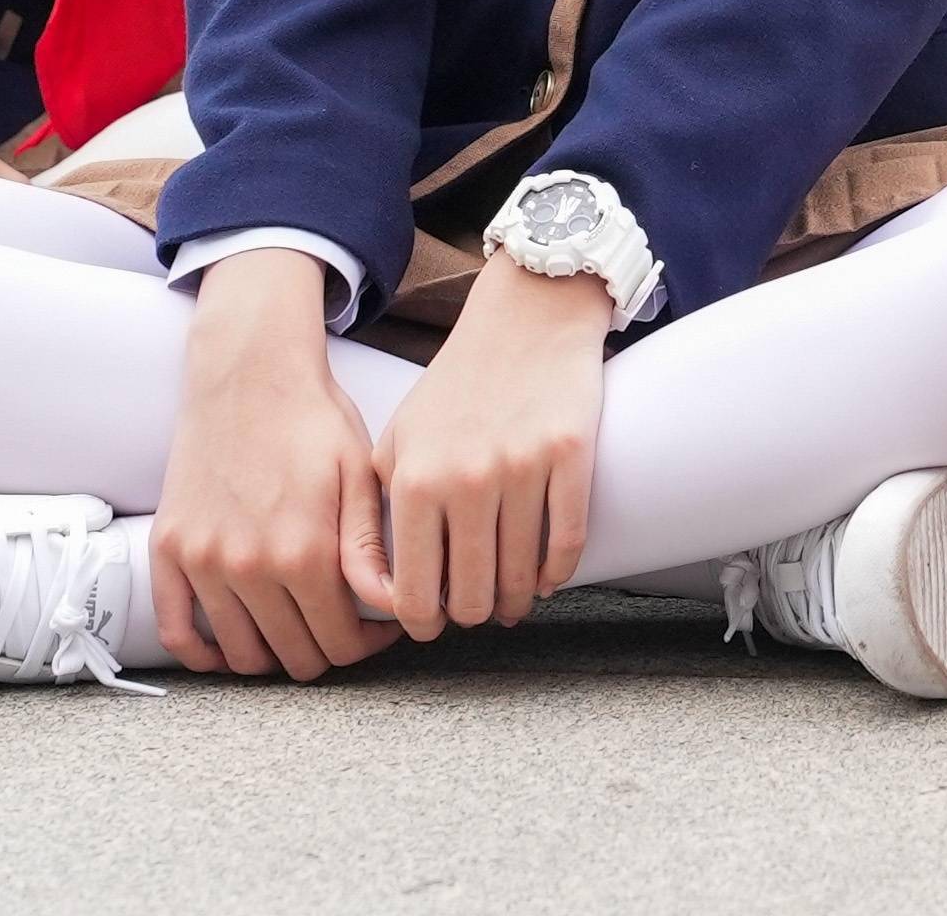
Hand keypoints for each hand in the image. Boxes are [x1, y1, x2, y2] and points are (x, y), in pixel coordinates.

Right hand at [152, 249, 401, 677]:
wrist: (248, 371)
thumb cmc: (314, 419)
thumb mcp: (360, 475)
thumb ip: (371, 551)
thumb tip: (391, 610)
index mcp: (305, 552)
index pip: (340, 643)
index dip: (368, 645)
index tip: (379, 628)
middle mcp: (249, 566)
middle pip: (295, 656)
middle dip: (328, 649)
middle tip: (344, 625)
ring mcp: (203, 561)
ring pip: (242, 656)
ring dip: (275, 654)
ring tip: (299, 626)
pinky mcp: (168, 551)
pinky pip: (177, 633)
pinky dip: (205, 654)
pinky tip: (236, 643)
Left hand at [374, 258, 609, 637]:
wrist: (524, 320)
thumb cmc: (454, 389)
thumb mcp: (395, 443)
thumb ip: (375, 515)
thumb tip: (377, 593)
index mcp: (415, 479)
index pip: (414, 590)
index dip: (424, 623)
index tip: (432, 626)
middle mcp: (466, 478)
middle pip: (472, 594)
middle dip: (473, 614)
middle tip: (475, 609)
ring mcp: (522, 468)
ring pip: (521, 577)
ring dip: (516, 601)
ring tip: (510, 600)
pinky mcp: (571, 456)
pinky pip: (568, 544)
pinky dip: (556, 573)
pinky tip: (545, 576)